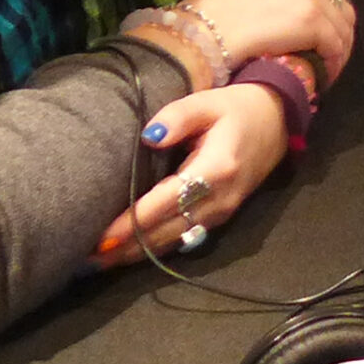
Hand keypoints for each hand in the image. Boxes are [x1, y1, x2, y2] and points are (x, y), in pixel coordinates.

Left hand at [93, 84, 289, 266]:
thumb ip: (178, 116)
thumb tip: (148, 137)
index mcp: (216, 169)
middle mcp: (219, 199)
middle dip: (125, 247)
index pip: (166, 202)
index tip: (100, 235)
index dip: (132, 221)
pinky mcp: (219, 219)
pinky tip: (128, 253)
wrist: (279, 121)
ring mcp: (221, 213)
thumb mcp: (209, 101)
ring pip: (172, 242)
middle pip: (166, 231)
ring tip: (98, 262)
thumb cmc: (239, 108)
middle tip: (84, 258)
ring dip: (135, 254)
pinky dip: (153, 249)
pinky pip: (182, 239)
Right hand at [181, 0, 355, 82]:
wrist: (202, 31)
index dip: (330, 2)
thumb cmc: (209, 9)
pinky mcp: (313, 22)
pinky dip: (333, 61)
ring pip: (341, 24)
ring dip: (338, 47)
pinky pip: (335, 44)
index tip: (325, 24)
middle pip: (340, 0)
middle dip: (339, 24)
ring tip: (327, 67)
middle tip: (330, 49)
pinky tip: (324, 75)